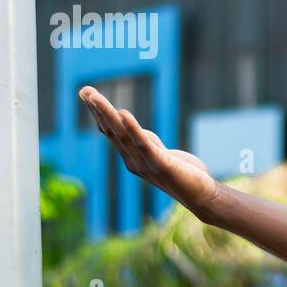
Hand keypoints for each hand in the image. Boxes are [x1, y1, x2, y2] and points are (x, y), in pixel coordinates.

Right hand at [78, 86, 220, 216]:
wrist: (203, 196)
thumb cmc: (186, 175)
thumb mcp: (163, 154)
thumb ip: (149, 143)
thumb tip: (137, 130)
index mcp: (133, 157)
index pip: (112, 132)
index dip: (99, 114)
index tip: (87, 94)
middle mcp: (133, 161)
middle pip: (112, 132)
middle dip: (98, 111)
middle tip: (84, 90)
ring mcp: (145, 164)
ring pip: (123, 136)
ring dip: (108, 115)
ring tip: (95, 97)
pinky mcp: (161, 165)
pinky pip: (144, 145)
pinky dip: (133, 128)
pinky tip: (123, 113)